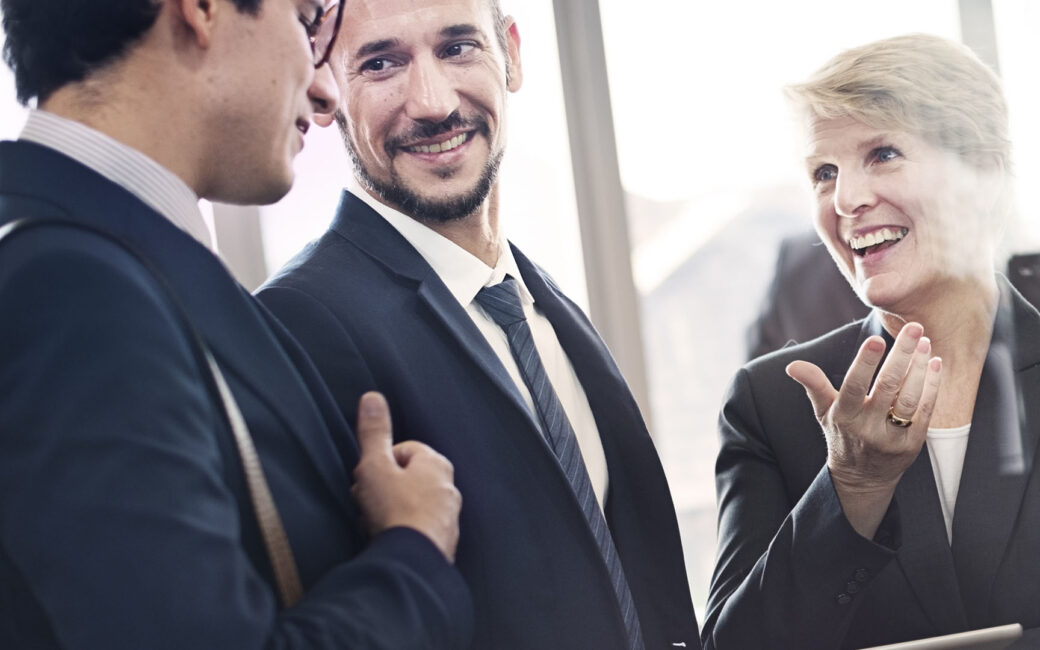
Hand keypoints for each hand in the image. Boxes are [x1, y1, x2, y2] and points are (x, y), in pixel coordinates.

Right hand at [350, 392, 461, 561]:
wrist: (413, 560)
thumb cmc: (394, 508)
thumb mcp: (375, 466)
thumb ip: (373, 432)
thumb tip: (373, 397)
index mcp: (436, 463)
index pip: (403, 451)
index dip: (379, 464)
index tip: (366, 480)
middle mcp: (448, 487)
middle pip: (408, 479)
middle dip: (385, 489)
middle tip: (367, 504)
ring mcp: (449, 516)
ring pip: (414, 504)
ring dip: (393, 511)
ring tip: (375, 525)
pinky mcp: (445, 541)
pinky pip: (420, 528)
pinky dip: (404, 531)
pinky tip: (389, 540)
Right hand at [786, 322, 941, 536]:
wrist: (863, 478)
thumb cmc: (842, 435)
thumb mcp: (823, 412)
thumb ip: (813, 385)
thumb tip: (792, 365)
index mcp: (844, 417)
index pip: (854, 386)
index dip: (865, 363)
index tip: (876, 339)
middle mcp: (867, 428)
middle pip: (888, 387)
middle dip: (903, 355)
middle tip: (915, 328)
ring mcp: (892, 437)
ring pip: (910, 398)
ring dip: (921, 368)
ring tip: (926, 343)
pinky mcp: (913, 443)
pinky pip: (925, 410)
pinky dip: (932, 385)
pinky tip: (935, 363)